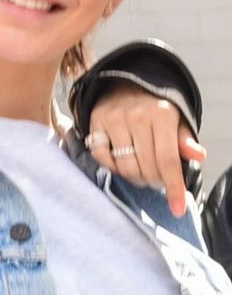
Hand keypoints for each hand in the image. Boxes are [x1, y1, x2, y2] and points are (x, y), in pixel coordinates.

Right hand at [86, 81, 205, 217]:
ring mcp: (114, 120)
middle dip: (154, 182)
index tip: (177, 208)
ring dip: (135, 178)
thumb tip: (198, 156)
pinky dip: (113, 169)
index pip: (168, 159)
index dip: (173, 187)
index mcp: (162, 115)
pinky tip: (122, 165)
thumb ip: (184, 140)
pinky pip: (103, 158)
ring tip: (141, 174)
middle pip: (146, 167)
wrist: (123, 86)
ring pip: (125, 166)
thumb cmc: (153, 109)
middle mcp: (137, 116)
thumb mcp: (175, 121)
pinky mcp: (95, 124)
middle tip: (156, 180)